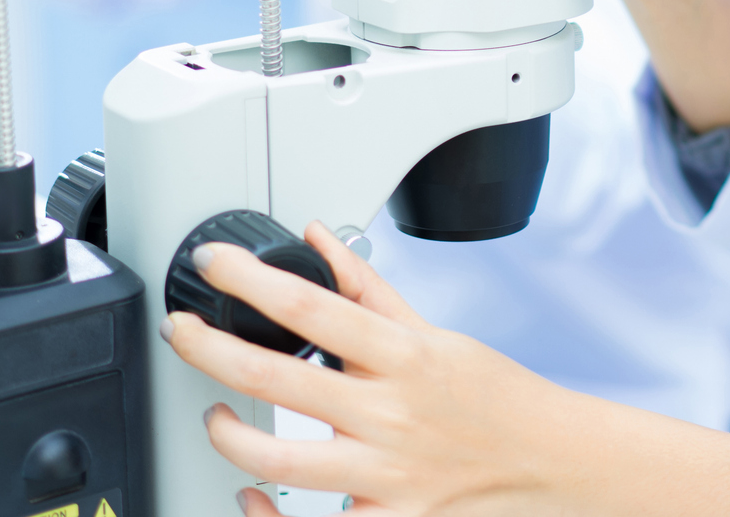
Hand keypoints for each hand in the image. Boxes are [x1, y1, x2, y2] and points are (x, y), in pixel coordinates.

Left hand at [164, 223, 729, 515]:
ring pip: (280, 459)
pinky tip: (251, 493)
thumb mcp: (433, 331)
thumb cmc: (492, 396)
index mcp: (402, 355)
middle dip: (211, 349)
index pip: (311, 307)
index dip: (251, 280)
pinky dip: (268, 512)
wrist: (549, 462)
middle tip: (180, 330)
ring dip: (230, 436)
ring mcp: (384, 474)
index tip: (213, 263)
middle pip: (277, 377)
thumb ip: (367, 289)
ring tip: (212, 416)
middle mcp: (389, 414)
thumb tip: (320, 241)